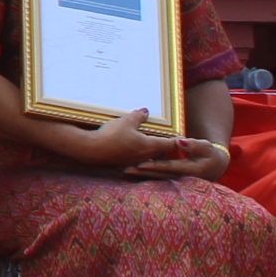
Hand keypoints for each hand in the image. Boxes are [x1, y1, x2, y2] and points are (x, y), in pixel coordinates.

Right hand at [62, 108, 180, 170]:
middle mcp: (146, 156)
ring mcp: (135, 162)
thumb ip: (138, 117)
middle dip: (167, 149)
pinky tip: (133, 151)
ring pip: (149, 158)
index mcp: (150, 146)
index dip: (178, 142)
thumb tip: (145, 111)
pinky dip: (140, 157)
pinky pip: (137, 161)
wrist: (91, 150)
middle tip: (171, 144)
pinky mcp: (124, 165)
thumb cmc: (111, 136)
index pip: (170, 144)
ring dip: (153, 153)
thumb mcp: (126, 121)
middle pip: (162, 154)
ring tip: (152, 146)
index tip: (184, 140)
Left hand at [126, 137, 228, 179]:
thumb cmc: (211, 154)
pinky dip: (144, 175)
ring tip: (123, 170)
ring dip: (140, 175)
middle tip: (125, 169)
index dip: (155, 166)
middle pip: (159, 175)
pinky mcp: (171, 178)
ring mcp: (176, 180)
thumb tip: (180, 141)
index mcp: (190, 170)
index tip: (140, 164)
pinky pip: (156, 177)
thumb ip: (194, 145)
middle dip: (142, 173)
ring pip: (156, 178)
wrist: (215, 166)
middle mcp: (181, 177)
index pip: (169, 167)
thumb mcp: (206, 148)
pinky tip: (130, 172)